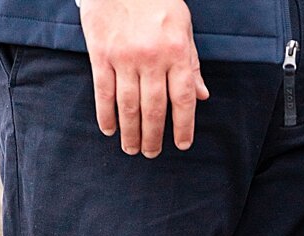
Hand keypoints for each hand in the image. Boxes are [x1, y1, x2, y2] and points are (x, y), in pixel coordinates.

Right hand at [78, 0, 209, 155]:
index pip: (183, 99)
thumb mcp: (184, 29)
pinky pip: (103, 90)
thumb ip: (191, 64)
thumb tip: (202, 96)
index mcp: (177, 54)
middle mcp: (152, 59)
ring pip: (129, 104)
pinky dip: (106, 113)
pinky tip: (109, 129)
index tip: (182, 144)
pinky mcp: (101, 53)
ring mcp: (124, 58)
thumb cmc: (158, 2)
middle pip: (155, 108)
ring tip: (132, 149)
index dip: (183, 126)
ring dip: (131, 131)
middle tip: (152, 154)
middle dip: (154, 136)